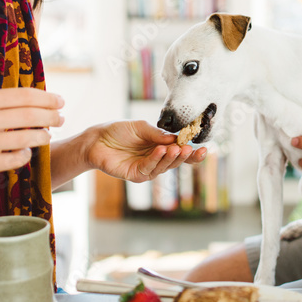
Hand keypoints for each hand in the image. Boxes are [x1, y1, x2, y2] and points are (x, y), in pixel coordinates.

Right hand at [0, 87, 63, 181]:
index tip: (60, 101)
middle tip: (61, 118)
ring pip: (25, 138)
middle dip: (50, 116)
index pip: (24, 96)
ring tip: (48, 135)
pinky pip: (14, 160)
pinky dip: (25, 155)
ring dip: (42, 136)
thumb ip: (0, 102)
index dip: (47, 98)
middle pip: (28, 115)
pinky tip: (27, 151)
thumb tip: (39, 100)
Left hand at [89, 120, 206, 181]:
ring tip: (178, 149)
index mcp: (160, 147)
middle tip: (191, 149)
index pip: (180, 152)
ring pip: (164, 167)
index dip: (192, 153)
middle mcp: (156, 160)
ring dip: (172, 158)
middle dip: (185, 156)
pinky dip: (156, 159)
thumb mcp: (141, 127)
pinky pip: (149, 168)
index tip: (205, 148)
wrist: (97, 139)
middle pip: (176, 162)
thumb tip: (176, 138)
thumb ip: (157, 134)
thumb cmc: (118, 131)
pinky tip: (161, 151)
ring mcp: (146, 169)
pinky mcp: (135, 175)